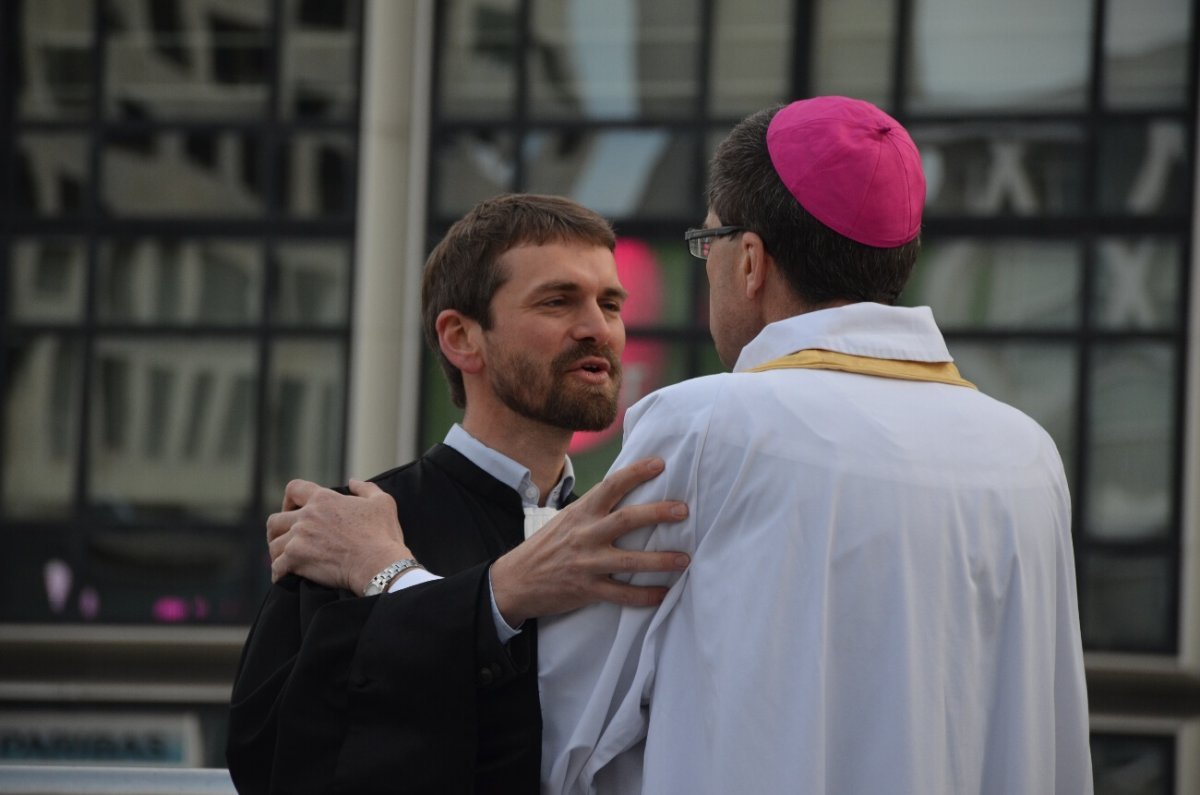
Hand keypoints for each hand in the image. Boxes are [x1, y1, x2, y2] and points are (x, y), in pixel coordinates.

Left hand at [267, 478, 413, 592]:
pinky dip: (279, 573)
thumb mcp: (382, 503)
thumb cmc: (382, 535)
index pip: (294, 489)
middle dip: (277, 530)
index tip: (294, 509)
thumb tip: (353, 481)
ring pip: (273, 544)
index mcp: (324, 499)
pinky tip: (284, 577)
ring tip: (285, 559)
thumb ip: (366, 488)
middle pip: (275, 520)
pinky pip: (276, 567)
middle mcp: (307, 516)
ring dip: (278, 552)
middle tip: (285, 539)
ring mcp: (299, 538)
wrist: (379, 565)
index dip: (290, 499)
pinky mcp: (296, 560)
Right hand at [489, 457, 689, 626]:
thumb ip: (593, 510)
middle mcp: (585, 534)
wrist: (515, 581)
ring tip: (685, 558)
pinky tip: (664, 594)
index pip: (611, 486)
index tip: (660, 464)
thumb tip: (626, 495)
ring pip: (630, 560)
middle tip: (684, 510)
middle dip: (658, 513)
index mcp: (581, 513)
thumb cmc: (546, 548)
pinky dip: (644, 596)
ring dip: (660, 560)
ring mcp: (586, 563)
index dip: (636, 473)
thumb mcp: (566, 520)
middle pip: (627, 519)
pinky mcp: (587, 590)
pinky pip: (622, 594)